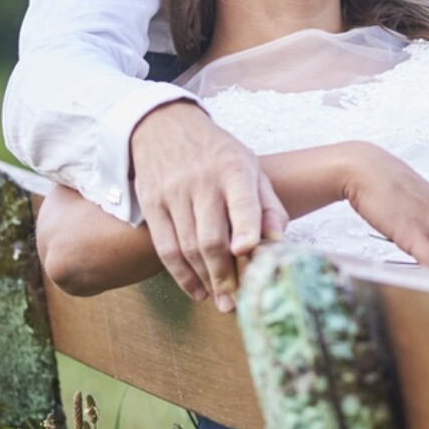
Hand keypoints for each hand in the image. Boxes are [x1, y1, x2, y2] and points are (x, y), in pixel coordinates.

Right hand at [130, 101, 287, 310]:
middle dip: (225, 274)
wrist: (165, 126)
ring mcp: (173, 193)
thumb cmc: (219, 153)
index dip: (245, 228)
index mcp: (234, 169)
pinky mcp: (151, 204)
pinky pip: (165, 248)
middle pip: (211, 236)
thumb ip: (268, 205)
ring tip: (221, 300)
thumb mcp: (251, 167)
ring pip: (187, 247)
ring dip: (205, 280)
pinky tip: (197, 289)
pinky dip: (181, 275)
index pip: (242, 202)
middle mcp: (202, 181)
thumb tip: (278, 242)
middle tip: (236, 301)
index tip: (247, 251)